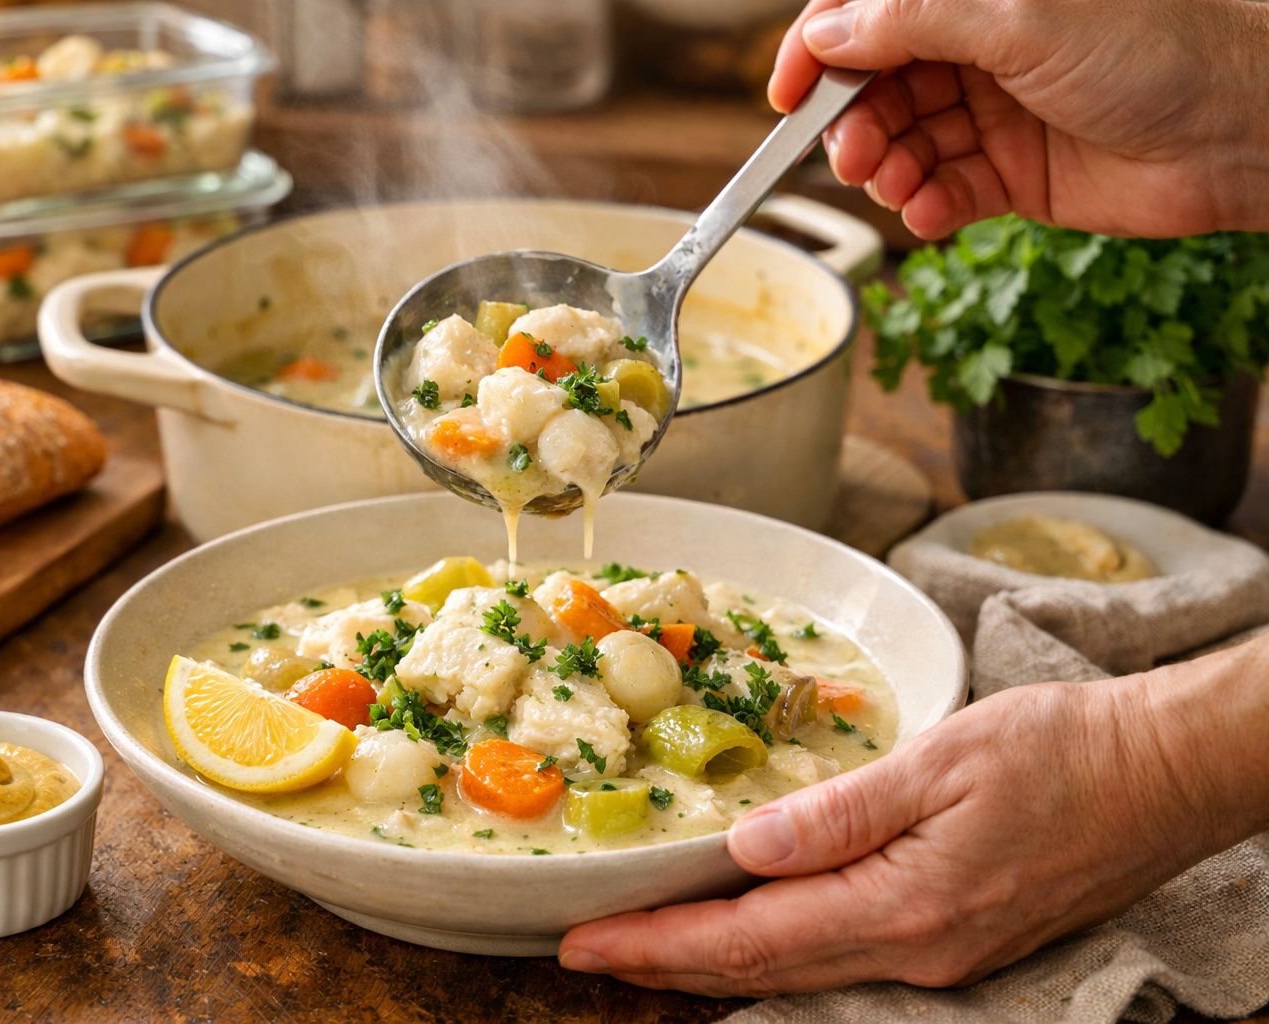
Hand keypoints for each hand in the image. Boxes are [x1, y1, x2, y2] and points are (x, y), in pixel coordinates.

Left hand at [558, 644, 1268, 994]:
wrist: (1163, 772)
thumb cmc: (1062, 750)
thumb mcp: (942, 761)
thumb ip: (839, 814)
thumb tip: (743, 848)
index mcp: (903, 907)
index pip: (748, 941)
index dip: (657, 947)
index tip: (583, 943)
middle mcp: (915, 949)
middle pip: (760, 972)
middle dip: (665, 966)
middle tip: (584, 951)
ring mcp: (939, 952)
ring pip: (796, 971)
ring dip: (711, 964)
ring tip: (641, 946)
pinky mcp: (955, 936)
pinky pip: (838, 955)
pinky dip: (770, 949)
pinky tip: (741, 929)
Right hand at [768, 0, 1268, 238]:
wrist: (1239, 129)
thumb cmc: (1153, 48)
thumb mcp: (1019, 16)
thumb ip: (914, 21)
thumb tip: (830, 34)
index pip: (868, 13)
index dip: (818, 48)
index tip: (786, 94)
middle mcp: (980, 49)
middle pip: (876, 85)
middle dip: (853, 121)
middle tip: (855, 153)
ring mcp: (994, 113)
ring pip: (902, 142)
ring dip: (886, 168)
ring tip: (896, 183)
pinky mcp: (1012, 174)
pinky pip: (942, 192)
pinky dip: (926, 206)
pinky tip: (932, 211)